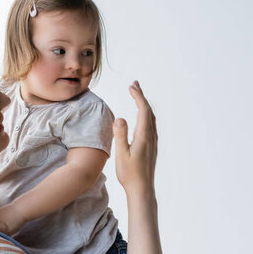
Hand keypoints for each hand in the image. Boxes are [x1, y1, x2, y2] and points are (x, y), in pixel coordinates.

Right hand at [113, 80, 157, 195]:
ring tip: (137, 96)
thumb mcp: (121, 154)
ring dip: (144, 105)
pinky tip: (142, 117)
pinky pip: (151, 125)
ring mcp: (153, 142)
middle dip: (141, 96)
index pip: (143, 110)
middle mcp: (151, 137)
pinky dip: (146, 114)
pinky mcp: (152, 147)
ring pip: (151, 118)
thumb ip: (120, 135)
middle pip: (149, 111)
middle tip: (134, 84)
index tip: (131, 86)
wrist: (142, 190)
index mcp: (144, 136)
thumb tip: (120, 117)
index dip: (138, 96)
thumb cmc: (130, 174)